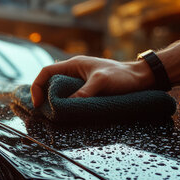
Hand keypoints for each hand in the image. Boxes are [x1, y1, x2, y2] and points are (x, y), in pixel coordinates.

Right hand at [31, 56, 155, 106]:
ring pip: (59, 91)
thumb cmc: (123, 76)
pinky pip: (70, 97)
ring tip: (52, 115)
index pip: (46, 72)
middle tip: (43, 112)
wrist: (142, 78)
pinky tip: (66, 114)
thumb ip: (84, 92)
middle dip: (43, 96)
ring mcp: (80, 81)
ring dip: (54, 102)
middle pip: (50, 82)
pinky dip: (65, 105)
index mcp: (74, 64)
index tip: (37, 102)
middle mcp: (74, 72)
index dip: (37, 86)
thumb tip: (68, 105)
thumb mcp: (102, 82)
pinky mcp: (87, 90)